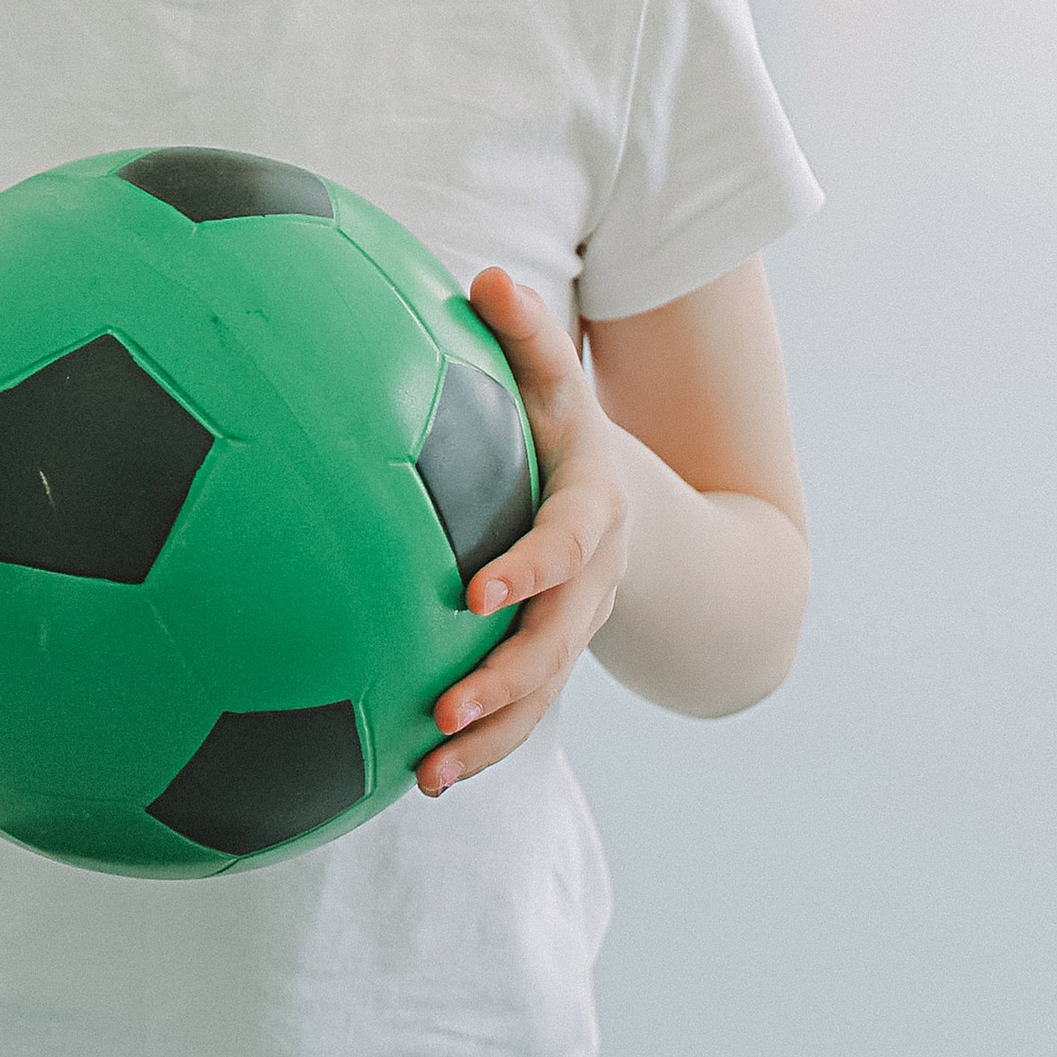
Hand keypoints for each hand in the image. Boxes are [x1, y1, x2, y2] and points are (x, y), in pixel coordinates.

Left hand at [418, 272, 630, 797]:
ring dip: (489, 739)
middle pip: (558, 642)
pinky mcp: (549, 668)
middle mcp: (591, 583)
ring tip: (427, 776)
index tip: (476, 593)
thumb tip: (485, 274)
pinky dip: (479, 750)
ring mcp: (573, 633)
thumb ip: (526, 337)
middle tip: (447, 707)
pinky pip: (522, 717)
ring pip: (541, 697)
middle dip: (507, 678)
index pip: (567, 545)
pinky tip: (417, 781)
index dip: (530, 569)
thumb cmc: (568, 438)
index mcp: (591, 513)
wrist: (638, 517)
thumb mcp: (557, 386)